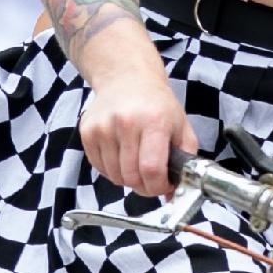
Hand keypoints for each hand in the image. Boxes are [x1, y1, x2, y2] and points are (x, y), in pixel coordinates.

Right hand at [75, 55, 191, 197]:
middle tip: (150, 177)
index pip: (152, 169)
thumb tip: (174, 194)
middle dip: (144, 186)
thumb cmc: (156, 105)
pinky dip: (112, 170)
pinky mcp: (88, 132)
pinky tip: (121, 155)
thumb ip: (185, 161)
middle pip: (132, 177)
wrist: (127, 78)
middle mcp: (126, 122)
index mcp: (154, 121)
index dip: (158, 186)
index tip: (163, 185)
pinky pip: (100, 168)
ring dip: (128, 178)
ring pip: (115, 176)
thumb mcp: (181, 127)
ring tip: (136, 161)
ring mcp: (103, 127)